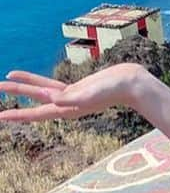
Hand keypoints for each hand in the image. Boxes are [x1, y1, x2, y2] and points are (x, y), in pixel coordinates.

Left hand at [0, 65, 146, 122]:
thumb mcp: (91, 92)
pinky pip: (54, 84)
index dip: (19, 114)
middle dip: (15, 94)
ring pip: (42, 89)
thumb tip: (49, 98)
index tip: (0, 116)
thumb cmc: (116, 89)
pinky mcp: (78, 87)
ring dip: (25, 85)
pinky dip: (42, 81)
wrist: (134, 83)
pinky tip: (36, 82)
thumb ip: (70, 97)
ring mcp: (72, 95)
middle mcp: (67, 104)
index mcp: (69, 108)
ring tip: (7, 76)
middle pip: (35, 98)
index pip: (38, 112)